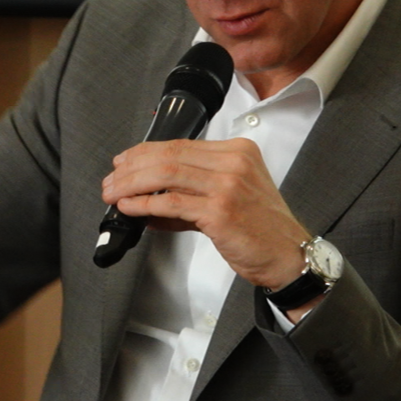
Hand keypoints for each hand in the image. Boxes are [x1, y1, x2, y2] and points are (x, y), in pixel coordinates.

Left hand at [101, 137, 309, 291]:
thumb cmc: (262, 229)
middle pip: (170, 155)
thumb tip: (148, 199)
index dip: (146, 152)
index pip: (181, 145)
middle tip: (112, 178)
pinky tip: (131, 208)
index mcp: (238, 151)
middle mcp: (234, 163)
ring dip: (132, 184)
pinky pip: (172, 203)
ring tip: (114, 192)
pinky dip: (145, 204)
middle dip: (133, 167)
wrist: (288, 255)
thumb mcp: (230, 198)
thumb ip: (191, 195)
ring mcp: (228, 185)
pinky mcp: (221, 210)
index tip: (125, 161)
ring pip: (166, 175)